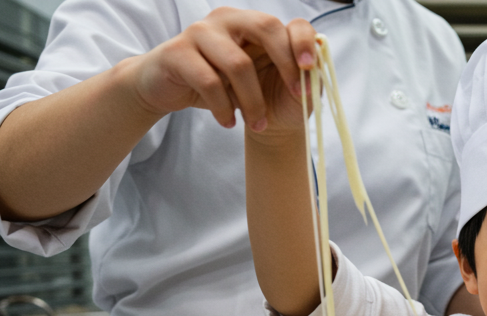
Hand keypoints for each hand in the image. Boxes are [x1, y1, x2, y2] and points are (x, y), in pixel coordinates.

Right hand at [126, 7, 317, 136]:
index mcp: (251, 24)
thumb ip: (288, 75)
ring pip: (238, 63)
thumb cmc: (222, 87)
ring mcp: (200, 32)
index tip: (311, 70)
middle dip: (285, 64)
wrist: (172, 92)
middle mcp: (227, 20)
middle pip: (265, 28)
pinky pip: (209, 81)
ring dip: (253, 101)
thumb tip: (315, 73)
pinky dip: (224, 108)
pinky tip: (228, 122)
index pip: (284, 23)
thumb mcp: (259, 83)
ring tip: (257, 124)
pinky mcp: (178, 52)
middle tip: (296, 95)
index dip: (301, 44)